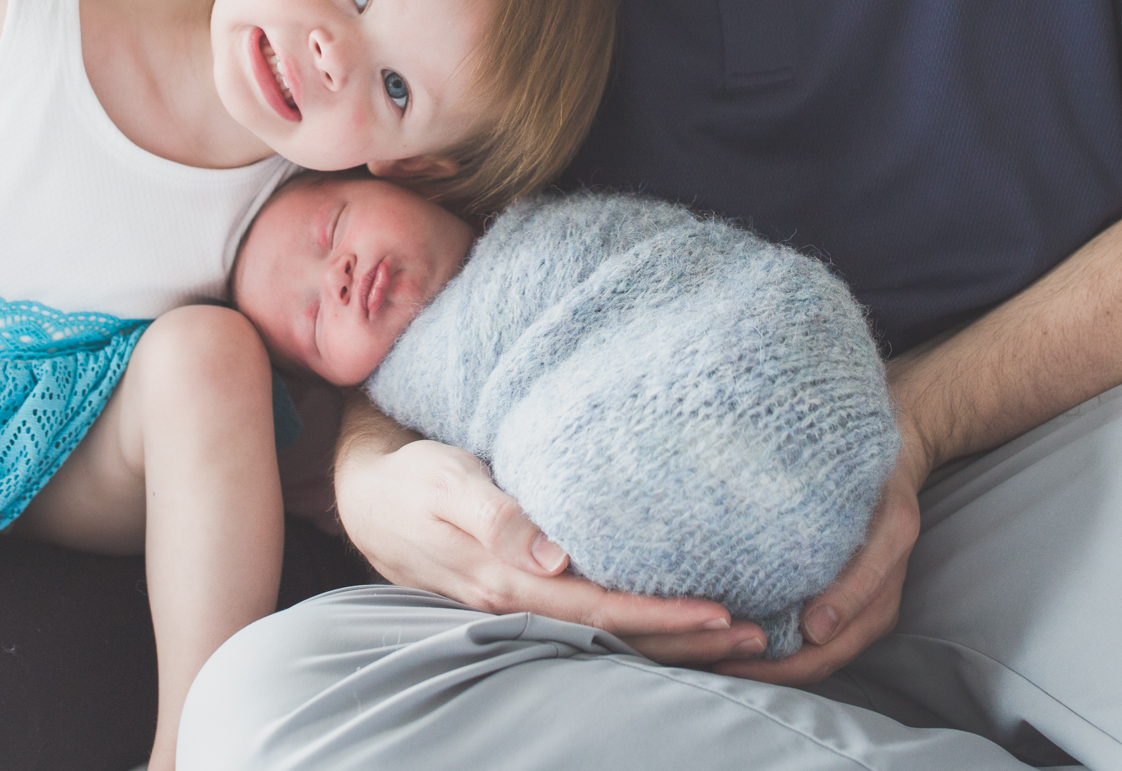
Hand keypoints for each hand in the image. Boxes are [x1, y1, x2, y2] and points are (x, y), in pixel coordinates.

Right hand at [337, 437, 765, 666]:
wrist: (364, 493)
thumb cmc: (412, 478)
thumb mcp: (445, 481)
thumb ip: (495, 515)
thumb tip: (552, 558)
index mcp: (506, 582)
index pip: (600, 611)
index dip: (662, 616)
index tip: (721, 613)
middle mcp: (517, 605)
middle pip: (613, 638)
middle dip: (686, 640)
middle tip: (757, 636)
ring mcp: (517, 605)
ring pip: (604, 638)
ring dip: (670, 642)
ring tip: (734, 639)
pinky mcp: (519, 593)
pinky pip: (586, 622)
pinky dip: (636, 630)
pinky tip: (671, 624)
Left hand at [712, 424, 930, 687]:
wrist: (898, 453)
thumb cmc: (888, 487)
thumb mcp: (890, 527)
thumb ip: (860, 580)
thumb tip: (816, 631)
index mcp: (876, 606)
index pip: (820, 657)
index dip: (775, 670)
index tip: (726, 661)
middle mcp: (861, 615)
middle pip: (805, 661)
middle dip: (758, 667)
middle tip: (704, 660)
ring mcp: (847, 604)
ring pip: (798, 647)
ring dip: (758, 652)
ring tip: (709, 646)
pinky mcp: (829, 584)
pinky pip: (796, 620)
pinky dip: (766, 626)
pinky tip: (729, 615)